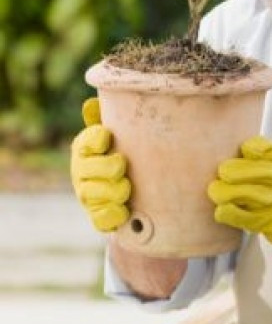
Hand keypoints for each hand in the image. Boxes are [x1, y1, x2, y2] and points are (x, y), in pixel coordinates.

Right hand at [69, 98, 130, 231]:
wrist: (137, 189)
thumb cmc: (125, 152)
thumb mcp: (121, 134)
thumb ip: (107, 119)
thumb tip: (91, 103)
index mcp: (86, 149)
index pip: (85, 142)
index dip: (95, 138)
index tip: (106, 136)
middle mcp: (82, 172)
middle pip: (87, 170)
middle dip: (107, 167)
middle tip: (122, 164)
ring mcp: (89, 196)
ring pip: (93, 195)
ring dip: (113, 190)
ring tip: (127, 187)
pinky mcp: (98, 217)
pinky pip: (100, 219)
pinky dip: (113, 215)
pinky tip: (125, 210)